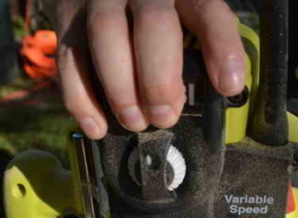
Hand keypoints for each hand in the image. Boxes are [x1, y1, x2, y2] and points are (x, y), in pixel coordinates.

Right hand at [44, 0, 245, 138]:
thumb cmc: (152, 13)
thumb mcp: (183, 15)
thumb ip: (199, 43)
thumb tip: (219, 93)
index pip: (206, 10)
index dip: (221, 47)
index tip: (229, 85)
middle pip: (153, 23)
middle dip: (159, 78)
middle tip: (164, 117)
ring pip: (106, 34)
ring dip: (120, 88)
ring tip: (134, 122)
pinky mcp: (68, 13)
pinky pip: (70, 56)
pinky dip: (80, 97)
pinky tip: (97, 126)